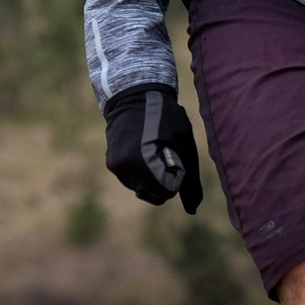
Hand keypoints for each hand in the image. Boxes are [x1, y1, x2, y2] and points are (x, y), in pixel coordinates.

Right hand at [103, 84, 202, 213]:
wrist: (136, 94)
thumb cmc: (166, 117)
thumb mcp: (184, 144)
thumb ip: (190, 179)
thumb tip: (192, 210)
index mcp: (142, 162)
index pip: (167, 191)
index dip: (177, 175)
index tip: (174, 154)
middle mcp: (124, 168)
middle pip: (154, 193)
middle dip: (164, 177)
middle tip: (165, 150)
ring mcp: (115, 166)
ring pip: (143, 188)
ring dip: (153, 175)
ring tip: (154, 147)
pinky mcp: (112, 163)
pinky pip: (133, 178)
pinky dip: (142, 170)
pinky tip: (144, 148)